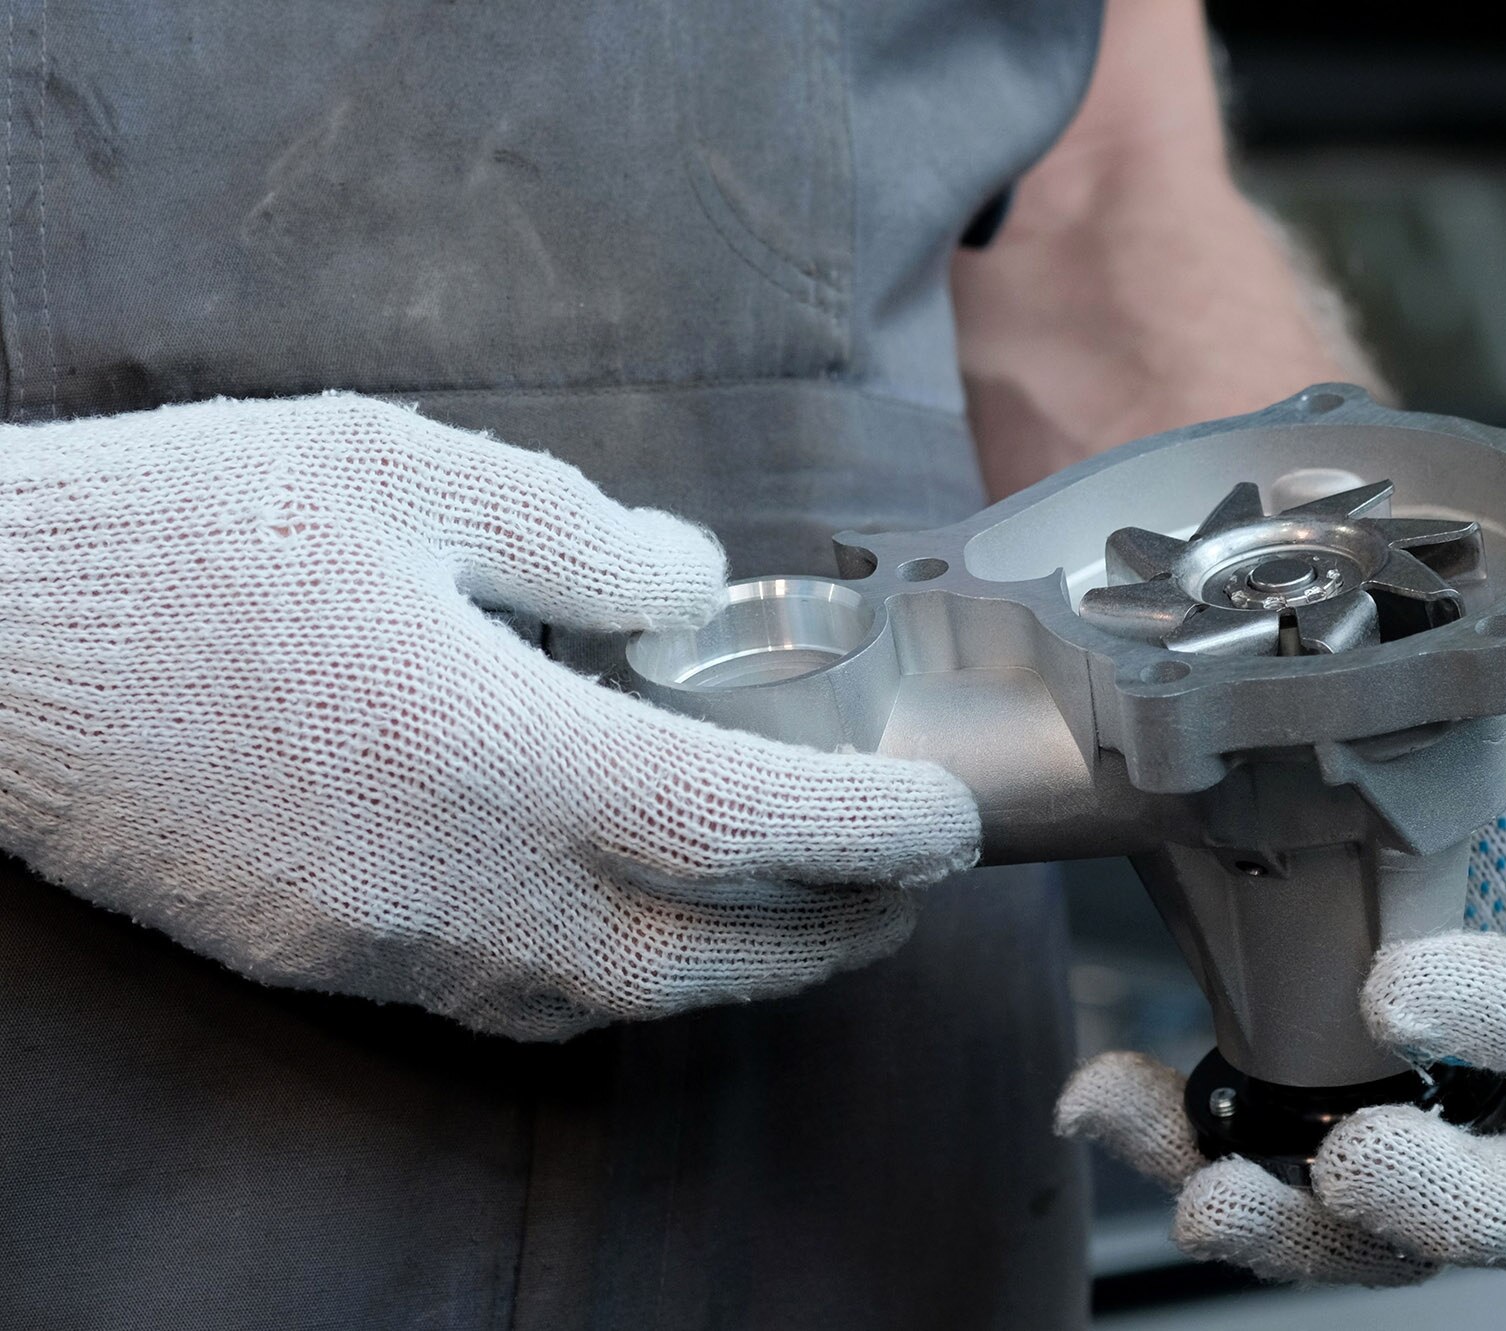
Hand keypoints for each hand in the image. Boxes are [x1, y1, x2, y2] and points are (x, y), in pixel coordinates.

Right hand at [0, 394, 978, 1038]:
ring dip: (738, 969)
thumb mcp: (396, 469)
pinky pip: (515, 1004)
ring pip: (612, 1002)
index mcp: (482, 748)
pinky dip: (622, 983)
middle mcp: (446, 878)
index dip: (865, 833)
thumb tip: (693, 587)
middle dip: (833, 932)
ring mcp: (382, 940)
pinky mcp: (326, 954)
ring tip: (814, 913)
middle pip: (697, 955)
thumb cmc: (177, 535)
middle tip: (912, 887)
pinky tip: (650, 930)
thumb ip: (576, 535)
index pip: (732, 824)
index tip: (948, 822)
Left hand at [1057, 685, 1505, 1282]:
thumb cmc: (1500, 766)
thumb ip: (1479, 705)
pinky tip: (1115, 1103)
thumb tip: (1407, 663)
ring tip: (1199, 1196)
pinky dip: (1193, 1153)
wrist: (1469, 802)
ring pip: (1415, 1238)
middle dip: (1453, 1204)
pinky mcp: (1362, 1143)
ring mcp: (1465, 1128)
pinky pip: (1292, 1185)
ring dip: (1297, 1229)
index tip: (1392, 995)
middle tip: (1350, 1168)